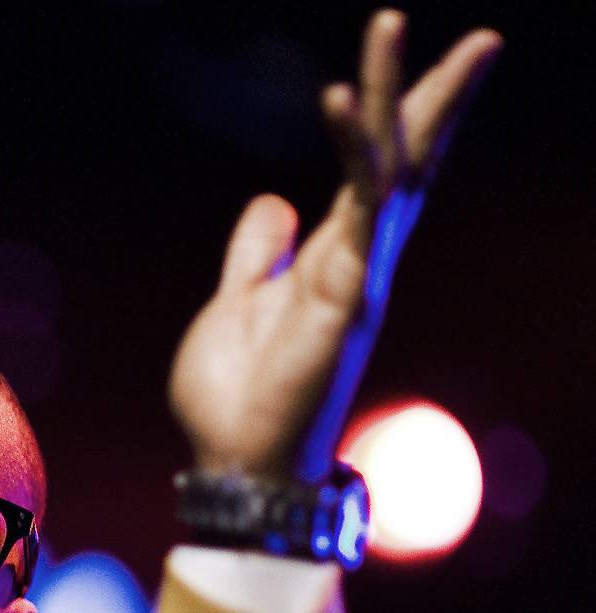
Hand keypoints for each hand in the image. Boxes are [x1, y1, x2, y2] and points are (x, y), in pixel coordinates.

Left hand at [169, 11, 501, 481]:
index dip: (396, 120)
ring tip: (390, 26)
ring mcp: (358, 274)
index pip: (377, 175)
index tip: (419, 66)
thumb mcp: (235, 305)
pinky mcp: (345, 291)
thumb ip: (256, 255)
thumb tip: (272, 201)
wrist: (236, 464)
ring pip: (389, 167)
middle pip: (409, 163)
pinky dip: (350, 148)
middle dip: (438, 99)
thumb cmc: (236, 398)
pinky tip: (339, 97)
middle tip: (483, 39)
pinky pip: (356, 206)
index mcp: (332, 259)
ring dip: (393, 96)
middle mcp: (358, 260)